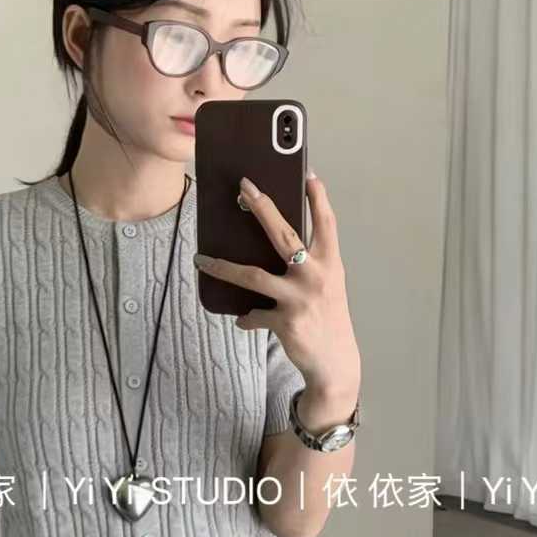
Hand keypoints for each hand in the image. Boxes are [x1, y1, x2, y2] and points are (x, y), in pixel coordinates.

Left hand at [193, 171, 360, 405]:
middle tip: (245, 186)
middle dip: (263, 207)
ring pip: (252, 275)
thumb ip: (309, 263)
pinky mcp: (285, 322)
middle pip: (284, 234)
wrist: (335, 362)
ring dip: (222, 267)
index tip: (309, 174)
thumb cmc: (327, 317)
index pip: (326, 223)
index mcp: (330, 264)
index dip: (319, 198)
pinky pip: (253, 314)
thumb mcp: (327, 285)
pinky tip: (243, 319)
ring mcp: (299, 299)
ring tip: (201, 260)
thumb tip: (276, 242)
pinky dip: (246, 317)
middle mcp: (316, 276)